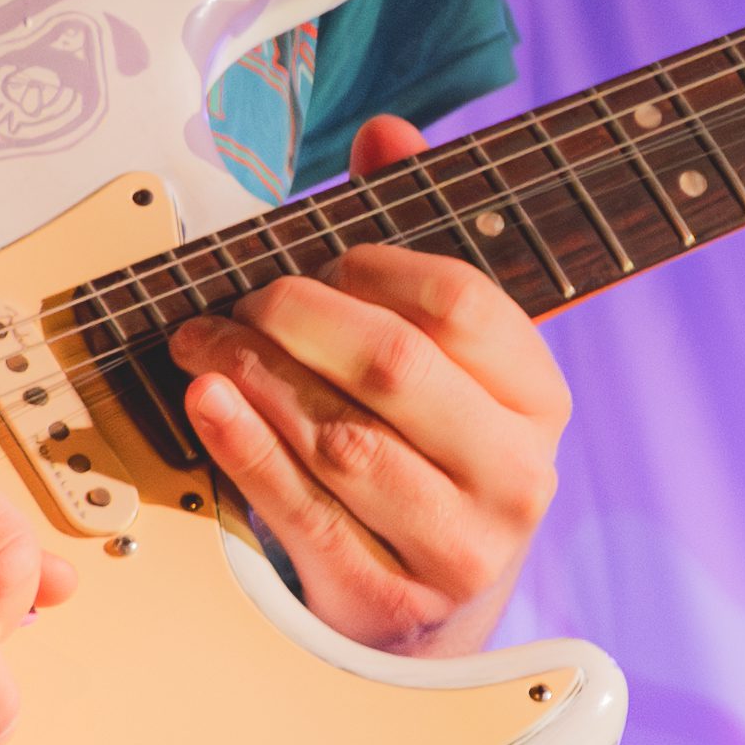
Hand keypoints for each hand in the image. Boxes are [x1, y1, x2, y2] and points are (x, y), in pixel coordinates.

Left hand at [168, 115, 566, 657]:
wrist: (429, 609)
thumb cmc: (425, 458)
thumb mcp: (443, 358)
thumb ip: (415, 237)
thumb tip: (386, 134)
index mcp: (540, 399)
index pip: (461, 300)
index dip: (373, 263)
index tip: (321, 256)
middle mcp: (517, 474)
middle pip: (394, 363)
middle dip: (295, 313)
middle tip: (242, 296)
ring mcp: (460, 546)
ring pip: (339, 436)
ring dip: (253, 373)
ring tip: (203, 340)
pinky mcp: (392, 602)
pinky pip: (301, 509)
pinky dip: (241, 445)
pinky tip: (207, 399)